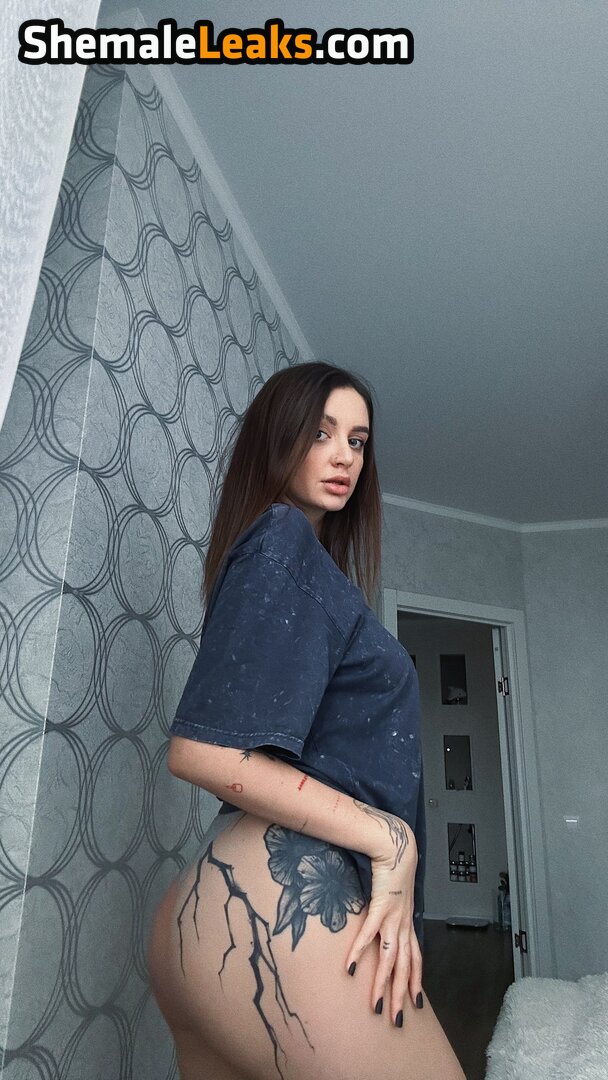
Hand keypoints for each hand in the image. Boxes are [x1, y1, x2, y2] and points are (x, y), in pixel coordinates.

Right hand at [344, 810, 421, 1024]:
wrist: (397, 845)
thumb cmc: (395, 867)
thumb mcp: (395, 894)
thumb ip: (390, 909)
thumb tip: (381, 921)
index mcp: (408, 922)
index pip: (416, 958)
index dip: (416, 981)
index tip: (416, 1002)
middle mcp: (404, 924)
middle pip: (405, 967)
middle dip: (401, 995)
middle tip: (397, 1020)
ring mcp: (394, 917)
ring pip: (391, 958)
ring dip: (383, 984)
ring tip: (376, 1005)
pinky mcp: (381, 906)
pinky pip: (370, 933)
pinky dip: (361, 951)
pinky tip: (351, 967)